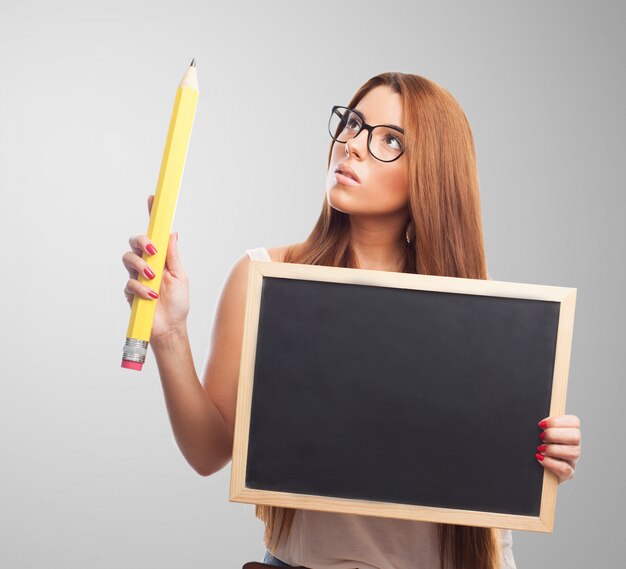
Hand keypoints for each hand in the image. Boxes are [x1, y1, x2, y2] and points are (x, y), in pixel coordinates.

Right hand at [122, 194, 189, 340]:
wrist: (170, 327)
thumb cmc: (178, 303)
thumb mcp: (180, 276)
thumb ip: (173, 255)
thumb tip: (172, 232)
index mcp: (162, 257)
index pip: (155, 234)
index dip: (152, 215)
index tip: (153, 199)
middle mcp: (147, 263)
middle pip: (135, 241)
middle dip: (142, 242)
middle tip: (153, 250)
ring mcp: (137, 276)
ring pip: (128, 258)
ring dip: (141, 266)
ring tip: (153, 278)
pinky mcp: (129, 291)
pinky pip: (128, 281)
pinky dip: (140, 287)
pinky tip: (150, 295)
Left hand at [535, 414, 580, 483]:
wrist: (532, 468)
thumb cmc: (535, 446)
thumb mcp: (538, 433)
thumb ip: (542, 426)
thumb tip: (539, 423)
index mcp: (568, 432)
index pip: (574, 421)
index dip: (557, 421)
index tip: (541, 424)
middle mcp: (573, 446)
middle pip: (576, 436)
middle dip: (554, 435)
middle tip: (540, 437)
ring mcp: (572, 460)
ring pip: (574, 452)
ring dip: (553, 449)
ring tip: (540, 449)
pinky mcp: (567, 474)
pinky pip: (566, 469)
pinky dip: (551, 463)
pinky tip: (540, 459)